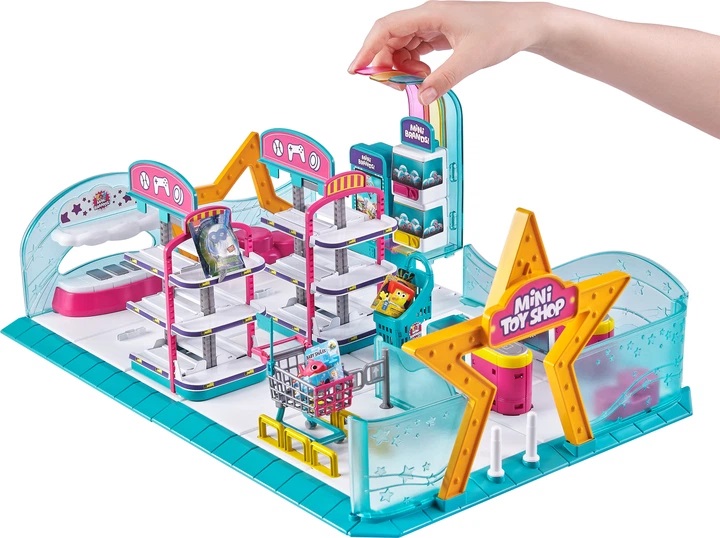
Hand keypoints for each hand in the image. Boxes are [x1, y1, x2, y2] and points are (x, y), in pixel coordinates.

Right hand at [348, 1, 550, 104]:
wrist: (526, 25)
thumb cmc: (503, 31)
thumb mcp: (472, 58)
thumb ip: (445, 79)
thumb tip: (421, 97)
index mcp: (431, 12)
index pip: (387, 28)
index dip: (368, 49)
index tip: (356, 70)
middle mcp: (429, 15)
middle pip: (390, 38)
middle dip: (386, 63)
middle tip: (393, 88)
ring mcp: (434, 24)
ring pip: (402, 45)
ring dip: (401, 67)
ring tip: (417, 82)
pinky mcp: (440, 34)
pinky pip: (416, 49)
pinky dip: (414, 66)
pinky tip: (424, 77)